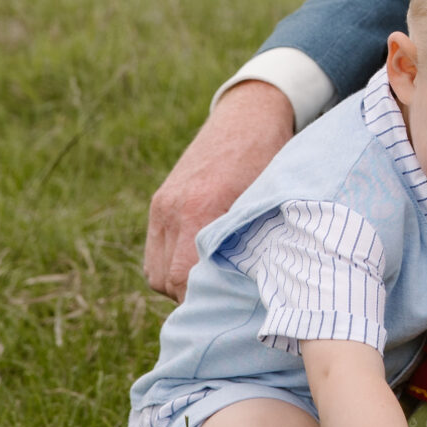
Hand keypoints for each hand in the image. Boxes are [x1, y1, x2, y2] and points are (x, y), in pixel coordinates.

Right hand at [142, 80, 293, 301]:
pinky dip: (171, 264)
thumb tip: (255, 293)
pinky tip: (199, 262)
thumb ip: (254, 244)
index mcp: (201, 209)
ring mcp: (162, 205)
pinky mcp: (160, 202)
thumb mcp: (271, 202)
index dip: (202, 302)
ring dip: (178, 283)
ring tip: (213, 281)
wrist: (251, 115)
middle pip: (165, 281)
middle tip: (224, 299)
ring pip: (155, 272)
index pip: (183, 280)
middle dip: (191, 297)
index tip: (226, 311)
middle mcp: (173, 209)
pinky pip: (155, 252)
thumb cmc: (272, 160)